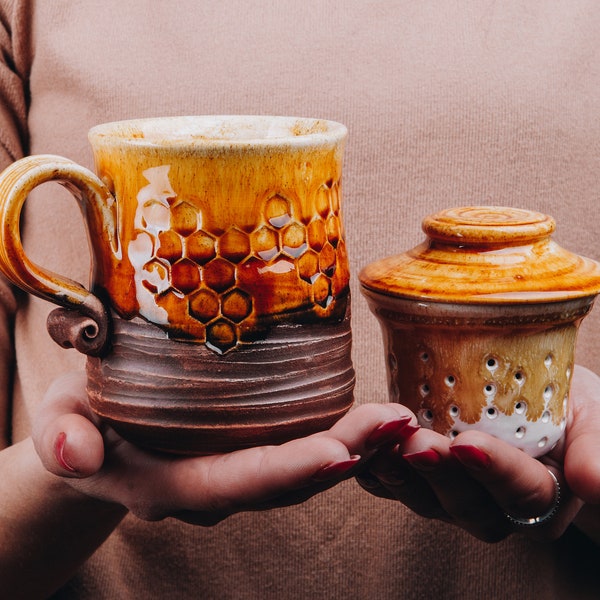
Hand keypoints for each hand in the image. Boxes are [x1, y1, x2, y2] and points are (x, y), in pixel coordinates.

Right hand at [32, 371, 419, 525]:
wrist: (92, 440)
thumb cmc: (80, 421)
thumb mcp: (61, 418)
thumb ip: (64, 439)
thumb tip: (75, 454)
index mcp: (169, 483)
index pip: (234, 484)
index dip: (286, 472)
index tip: (340, 453)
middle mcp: (213, 488)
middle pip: (286, 480)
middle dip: (347, 453)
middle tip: (398, 422)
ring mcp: (235, 474)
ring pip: (304, 471)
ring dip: (359, 447)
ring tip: (403, 419)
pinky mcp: (249, 453)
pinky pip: (301, 453)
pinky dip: (345, 439)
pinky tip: (378, 418)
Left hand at [357, 365, 599, 542]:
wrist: (537, 401)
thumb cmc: (568, 408)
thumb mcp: (593, 416)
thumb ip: (596, 447)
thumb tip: (594, 484)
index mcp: (545, 494)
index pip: (524, 492)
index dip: (494, 471)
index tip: (469, 445)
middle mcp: (497, 505)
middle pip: (468, 505)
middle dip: (441, 476)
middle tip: (418, 443)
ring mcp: (456, 498)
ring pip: (427, 503)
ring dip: (403, 476)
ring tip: (384, 447)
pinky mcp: (424, 483)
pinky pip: (397, 489)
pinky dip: (377, 474)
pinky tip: (364, 453)